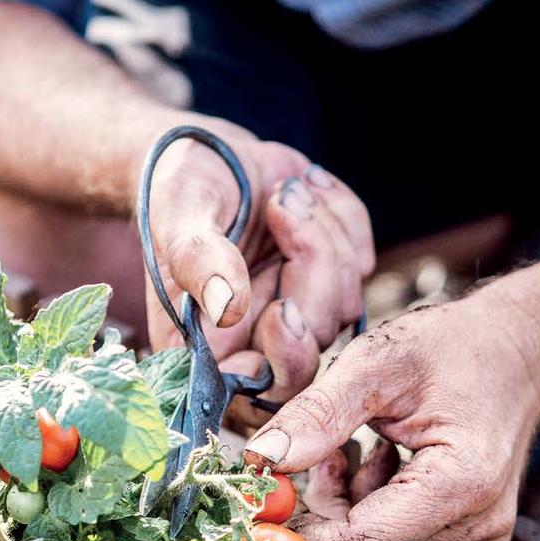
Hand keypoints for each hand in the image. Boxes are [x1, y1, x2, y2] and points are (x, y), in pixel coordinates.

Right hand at [144, 114, 374, 420]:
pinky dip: (339, 213)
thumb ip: (198, 260)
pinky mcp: (331, 277)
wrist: (207, 153)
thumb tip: (227, 307)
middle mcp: (257, 338)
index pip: (262, 387)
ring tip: (282, 190)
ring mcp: (300, 309)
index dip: (285, 359)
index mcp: (209, 344)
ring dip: (322, 230)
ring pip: (346, 299)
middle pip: (315, 342)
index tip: (283, 308)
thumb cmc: (177, 189)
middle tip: (281, 204)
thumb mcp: (177, 216)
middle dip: (312, 269)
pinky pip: (362, 255)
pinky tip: (303, 186)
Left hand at [242, 287, 539, 540]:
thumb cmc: (454, 348)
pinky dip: (371, 506)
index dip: (301, 538)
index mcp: (462, 483)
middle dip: (326, 509)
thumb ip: (319, 413)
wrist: (518, 352)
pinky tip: (378, 462)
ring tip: (358, 446)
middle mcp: (479, 525)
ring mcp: (480, 538)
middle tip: (321, 451)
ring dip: (348, 504)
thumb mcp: (378, 362)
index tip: (255, 521)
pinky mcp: (473, 540)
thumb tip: (262, 458)